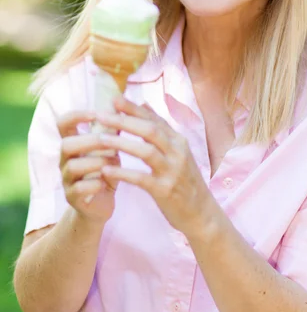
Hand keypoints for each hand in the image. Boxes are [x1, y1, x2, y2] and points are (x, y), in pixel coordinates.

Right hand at [58, 110, 121, 224]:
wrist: (100, 204)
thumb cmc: (106, 171)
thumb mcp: (110, 148)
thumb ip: (113, 129)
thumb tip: (123, 102)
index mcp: (73, 143)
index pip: (63, 123)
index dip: (77, 115)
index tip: (96, 114)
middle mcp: (65, 160)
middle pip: (66, 144)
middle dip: (90, 141)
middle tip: (111, 142)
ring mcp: (66, 180)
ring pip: (72, 166)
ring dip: (96, 162)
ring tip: (113, 162)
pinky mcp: (72, 198)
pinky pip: (78, 188)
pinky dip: (94, 183)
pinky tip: (107, 182)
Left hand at [96, 96, 219, 237]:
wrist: (201, 213)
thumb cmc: (184, 181)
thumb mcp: (177, 152)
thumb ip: (161, 129)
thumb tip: (144, 104)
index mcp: (179, 141)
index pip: (154, 119)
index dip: (133, 109)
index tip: (114, 99)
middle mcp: (178, 153)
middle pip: (150, 130)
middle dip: (125, 121)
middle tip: (102, 114)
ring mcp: (172, 171)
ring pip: (146, 151)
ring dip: (122, 143)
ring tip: (100, 139)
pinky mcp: (165, 191)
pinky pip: (141, 179)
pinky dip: (123, 173)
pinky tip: (106, 170)